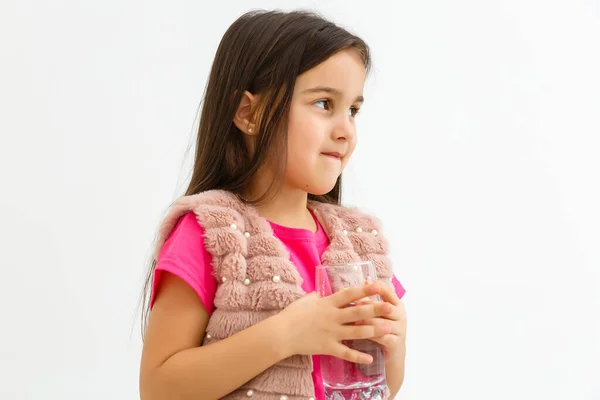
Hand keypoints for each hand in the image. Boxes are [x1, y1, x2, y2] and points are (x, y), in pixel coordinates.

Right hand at [276, 283, 395, 363]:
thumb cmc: (292, 314)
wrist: (281, 333)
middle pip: (357, 312)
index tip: (377, 285)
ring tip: (388, 330)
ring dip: (373, 331)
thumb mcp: (306, 300)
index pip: (349, 294)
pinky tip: (370, 358)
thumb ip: (318, 296)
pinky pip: (346, 353)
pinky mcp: (328, 347)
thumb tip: (323, 292)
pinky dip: (358, 356)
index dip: (364, 289)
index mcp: (327, 303)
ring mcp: (331, 333)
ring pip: (356, 332)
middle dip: (375, 310)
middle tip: (391, 308)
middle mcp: (332, 317)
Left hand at [355, 284, 406, 360]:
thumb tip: (343, 289)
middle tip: (355, 304)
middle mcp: (400, 315)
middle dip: (369, 306)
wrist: (393, 350)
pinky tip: (362, 335)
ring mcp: (400, 329)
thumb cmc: (380, 326)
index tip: (366, 283)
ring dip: (368, 321)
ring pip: (383, 323)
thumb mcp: (374, 312)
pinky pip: (384, 338)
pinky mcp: (396, 342)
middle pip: (385, 307)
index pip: (388, 291)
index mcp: (396, 304)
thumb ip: (363, 301)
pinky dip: (372, 335)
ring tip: (355, 321)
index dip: (378, 286)